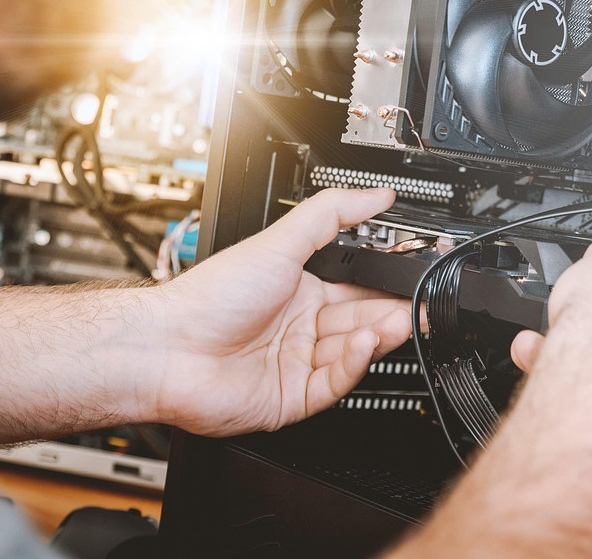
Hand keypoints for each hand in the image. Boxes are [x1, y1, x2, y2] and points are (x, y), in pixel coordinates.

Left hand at [147, 188, 411, 436]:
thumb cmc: (213, 294)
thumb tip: (375, 194)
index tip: (414, 276)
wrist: (170, 347)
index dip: (387, 283)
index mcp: (301, 289)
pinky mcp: (293, 397)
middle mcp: (301, 325)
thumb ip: (331, 214)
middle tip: (420, 305)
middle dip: (393, 312)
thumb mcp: (280, 241)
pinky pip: (335, 382)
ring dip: (378, 336)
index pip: (357, 285)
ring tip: (399, 321)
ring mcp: (297, 362)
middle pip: (361, 319)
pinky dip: (353, 364)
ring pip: (353, 351)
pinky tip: (363, 345)